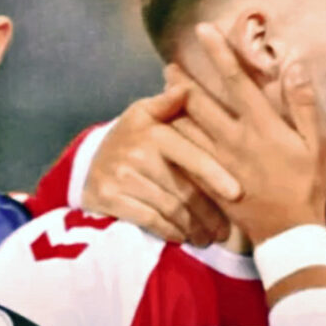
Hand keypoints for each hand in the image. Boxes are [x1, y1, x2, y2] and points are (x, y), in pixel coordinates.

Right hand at [81, 85, 239, 244]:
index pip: (190, 156)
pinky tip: (182, 237)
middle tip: (225, 231)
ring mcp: (120, 177)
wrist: (88, 163)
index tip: (237, 194)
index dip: (215, 175)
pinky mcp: (109, 198)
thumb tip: (186, 87)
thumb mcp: (144, 114)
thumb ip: (168, 104)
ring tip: (207, 237)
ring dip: (193, 228)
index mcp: (152, 130)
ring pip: (170, 209)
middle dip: (209, 214)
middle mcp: (136, 152)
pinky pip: (150, 220)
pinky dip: (170, 232)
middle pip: (184, 190)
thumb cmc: (130, 138)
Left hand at [174, 23, 325, 245]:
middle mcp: (234, 138)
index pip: (236, 80)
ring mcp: (218, 160)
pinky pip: (186, 154)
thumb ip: (304, 105)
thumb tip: (295, 66)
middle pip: (200, 102)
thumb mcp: (317, 144)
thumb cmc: (307, 185)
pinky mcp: (210, 179)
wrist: (289, 233)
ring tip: (162, 90)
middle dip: (183, 80)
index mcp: (261, 125)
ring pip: (188, 126)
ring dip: (174, 106)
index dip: (219, 53)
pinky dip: (175, 138)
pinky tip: (166, 129)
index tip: (202, 31)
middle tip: (168, 63)